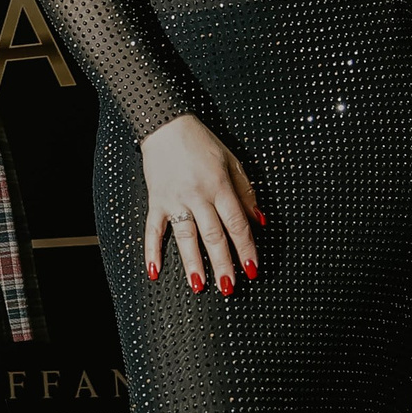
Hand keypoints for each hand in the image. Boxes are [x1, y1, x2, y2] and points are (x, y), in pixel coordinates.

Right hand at [140, 114, 261, 294]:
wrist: (166, 125)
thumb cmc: (201, 142)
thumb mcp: (232, 162)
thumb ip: (246, 193)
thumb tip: (259, 221)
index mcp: (219, 186)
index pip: (236, 224)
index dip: (246, 248)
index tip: (252, 269)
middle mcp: (198, 195)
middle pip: (213, 235)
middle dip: (223, 263)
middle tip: (229, 287)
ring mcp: (175, 200)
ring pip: (186, 236)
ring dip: (193, 263)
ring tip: (200, 285)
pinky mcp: (156, 201)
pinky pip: (153, 229)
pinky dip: (152, 251)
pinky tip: (155, 271)